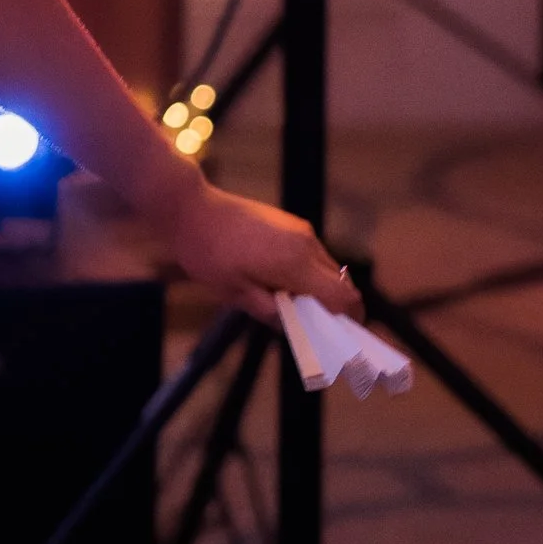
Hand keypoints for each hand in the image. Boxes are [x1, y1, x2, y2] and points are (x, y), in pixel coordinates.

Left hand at [151, 173, 358, 325]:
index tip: (344, 334)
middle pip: (340, 282)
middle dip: (334, 306)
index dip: (349, 317)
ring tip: (293, 303)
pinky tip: (283, 281)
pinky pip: (313, 253)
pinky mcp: (291, 223)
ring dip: (320, 287)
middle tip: (315, 325)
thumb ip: (269, 312)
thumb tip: (292, 327)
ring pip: (327, 266)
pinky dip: (309, 271)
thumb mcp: (235, 293)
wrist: (193, 209)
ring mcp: (300, 230)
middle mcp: (305, 244)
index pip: (342, 295)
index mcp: (295, 264)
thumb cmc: (208, 253)